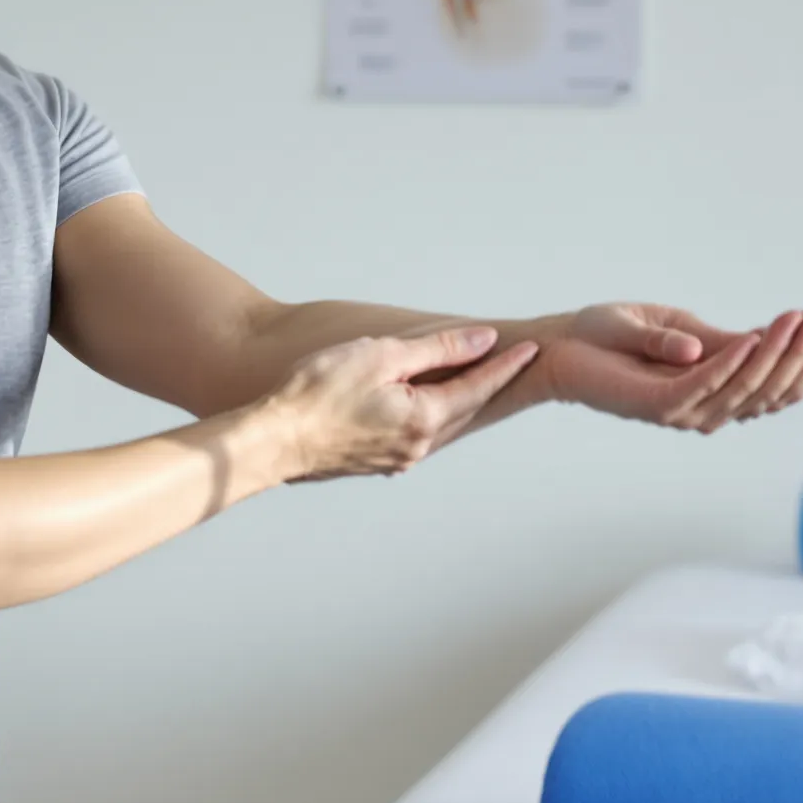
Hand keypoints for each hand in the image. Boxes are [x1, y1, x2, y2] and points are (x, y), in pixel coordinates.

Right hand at [261, 325, 542, 482]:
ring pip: (441, 425)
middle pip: (465, 410)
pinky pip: (416, 435)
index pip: (477, 387)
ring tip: (478, 381)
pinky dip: (431, 415)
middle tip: (515, 363)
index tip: (531, 349)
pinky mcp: (373, 461)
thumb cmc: (317, 392)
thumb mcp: (381, 356)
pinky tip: (427, 406)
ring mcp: (395, 458)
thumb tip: (481, 340)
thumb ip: (436, 349)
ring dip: (461, 402)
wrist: (271, 440)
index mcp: (423, 419)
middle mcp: (416, 446)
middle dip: (490, 385)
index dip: (505, 366)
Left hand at [538, 297, 802, 433]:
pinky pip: (704, 383)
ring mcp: (685, 408)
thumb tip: (759, 337)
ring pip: (748, 384)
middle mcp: (707, 404)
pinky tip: (755, 334)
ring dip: (780, 348)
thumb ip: (712, 339)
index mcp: (716, 386)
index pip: (780, 377)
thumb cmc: (609, 335)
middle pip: (776, 384)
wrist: (559, 346)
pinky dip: (732, 360)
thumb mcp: (672, 326)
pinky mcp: (657, 404)